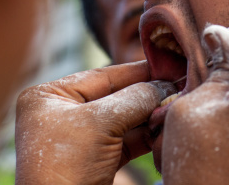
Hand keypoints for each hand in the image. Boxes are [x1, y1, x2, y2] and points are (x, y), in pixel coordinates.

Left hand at [15, 61, 174, 184]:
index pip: (103, 75)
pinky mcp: (97, 160)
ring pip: (125, 119)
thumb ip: (135, 98)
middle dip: (147, 94)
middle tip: (178, 85)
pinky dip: (147, 135)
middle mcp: (63, 113)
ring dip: (150, 115)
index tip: (166, 63)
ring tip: (175, 106)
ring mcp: (81, 138)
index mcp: (50, 97)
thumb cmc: (66, 165)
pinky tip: (165, 127)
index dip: (137, 70)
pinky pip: (127, 140)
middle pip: (116, 96)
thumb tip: (165, 84)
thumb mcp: (100, 123)